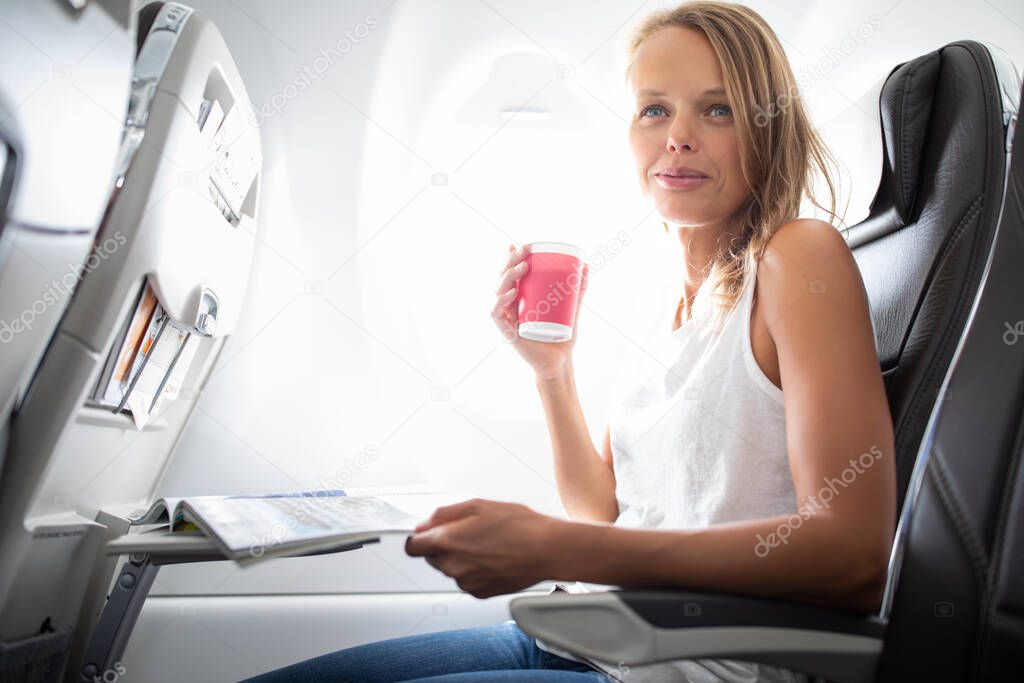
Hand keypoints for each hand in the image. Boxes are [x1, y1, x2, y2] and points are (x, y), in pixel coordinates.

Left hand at [404, 498, 553, 597]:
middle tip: (471, 532)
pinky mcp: (480, 592)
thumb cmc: (518, 526)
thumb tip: (425, 524)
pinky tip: (494, 557)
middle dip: (445, 545)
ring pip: (452, 569)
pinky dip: (475, 570)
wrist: (546, 550)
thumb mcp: (477, 505)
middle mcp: (452, 566)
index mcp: (446, 542)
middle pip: (432, 557)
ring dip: (462, 557)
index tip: (429, 533)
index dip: (421, 537)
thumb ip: (444, 514)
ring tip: (488, 543)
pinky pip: (468, 580)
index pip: (412, 547)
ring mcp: (466, 582)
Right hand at [491, 243, 589, 380]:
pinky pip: (497, 315)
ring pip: (498, 293)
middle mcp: (510, 307)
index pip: (511, 274)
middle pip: (503, 280)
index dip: (511, 258)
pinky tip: (510, 294)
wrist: (560, 363)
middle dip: (510, 262)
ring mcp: (507, 319)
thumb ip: (577, 291)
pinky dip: (500, 303)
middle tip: (524, 252)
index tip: (521, 245)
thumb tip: (587, 267)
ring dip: (508, 278)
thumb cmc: (562, 337)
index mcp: (520, 299)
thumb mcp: (571, 309)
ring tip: (522, 268)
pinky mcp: (507, 333)